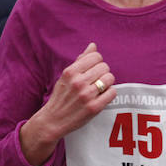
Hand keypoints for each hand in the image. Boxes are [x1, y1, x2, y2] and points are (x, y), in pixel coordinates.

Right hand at [20, 42, 116, 165]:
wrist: (53, 121)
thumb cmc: (61, 96)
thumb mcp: (66, 76)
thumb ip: (80, 61)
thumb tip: (93, 45)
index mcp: (70, 72)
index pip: (96, 56)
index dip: (98, 61)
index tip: (94, 69)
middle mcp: (78, 82)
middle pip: (104, 67)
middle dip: (103, 72)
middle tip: (97, 80)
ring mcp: (86, 96)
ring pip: (110, 78)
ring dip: (107, 82)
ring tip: (100, 88)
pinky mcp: (93, 108)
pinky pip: (112, 92)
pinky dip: (109, 93)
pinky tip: (102, 96)